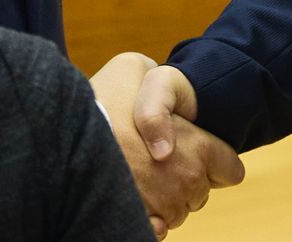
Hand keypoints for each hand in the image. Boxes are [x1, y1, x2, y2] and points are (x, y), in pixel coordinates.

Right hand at [91, 54, 243, 238]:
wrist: (61, 136)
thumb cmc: (101, 99)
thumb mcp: (133, 66)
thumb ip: (157, 77)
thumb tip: (160, 78)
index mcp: (197, 148)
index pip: (230, 169)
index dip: (215, 159)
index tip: (193, 150)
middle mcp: (186, 183)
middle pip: (200, 191)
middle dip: (183, 177)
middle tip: (152, 156)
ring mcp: (164, 208)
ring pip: (176, 211)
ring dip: (162, 197)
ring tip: (135, 173)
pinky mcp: (141, 221)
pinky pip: (156, 229)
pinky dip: (149, 220)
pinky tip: (135, 203)